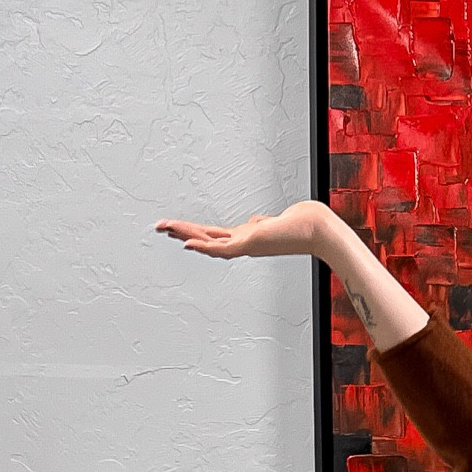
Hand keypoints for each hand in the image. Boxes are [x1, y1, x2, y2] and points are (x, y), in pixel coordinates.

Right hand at [154, 201, 329, 258]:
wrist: (314, 229)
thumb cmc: (299, 225)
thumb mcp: (271, 223)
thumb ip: (259, 224)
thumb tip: (254, 222)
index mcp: (244, 237)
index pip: (212, 234)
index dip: (193, 231)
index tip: (174, 228)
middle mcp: (242, 242)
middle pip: (204, 236)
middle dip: (180, 231)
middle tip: (157, 226)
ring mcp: (245, 244)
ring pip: (208, 241)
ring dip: (184, 234)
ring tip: (164, 228)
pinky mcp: (250, 244)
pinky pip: (222, 248)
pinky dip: (204, 247)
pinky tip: (188, 243)